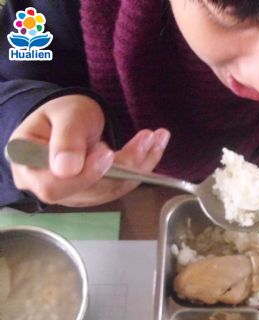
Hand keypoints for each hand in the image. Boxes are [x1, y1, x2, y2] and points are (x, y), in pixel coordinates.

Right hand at [9, 94, 170, 206]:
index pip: (54, 185)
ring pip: (113, 188)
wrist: (70, 121)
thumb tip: (66, 169)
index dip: (84, 174)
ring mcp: (77, 194)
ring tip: (158, 137)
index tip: (108, 153)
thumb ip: (66, 139)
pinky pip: (123, 185)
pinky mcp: (98, 194)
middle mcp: (51, 187)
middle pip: (90, 188)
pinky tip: (155, 146)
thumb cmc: (62, 115)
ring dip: (141, 164)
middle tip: (147, 138)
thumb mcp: (65, 116)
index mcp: (29, 167)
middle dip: (125, 166)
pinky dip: (143, 166)